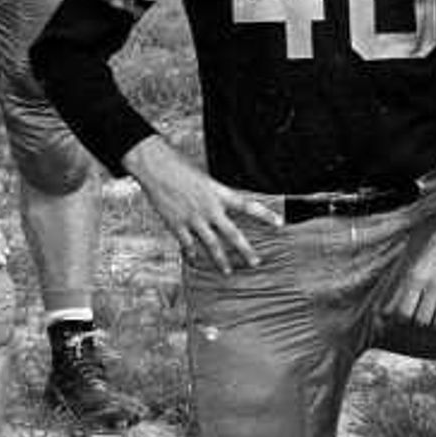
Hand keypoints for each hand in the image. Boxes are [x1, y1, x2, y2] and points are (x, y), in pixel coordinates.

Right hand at [126, 138, 284, 271]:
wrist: (155, 166)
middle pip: (232, 234)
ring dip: (221, 260)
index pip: (248, 205)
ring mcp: (193, 218)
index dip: (265, 215)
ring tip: (227, 271)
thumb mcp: (204, 177)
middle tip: (256, 262)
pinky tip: (195, 259)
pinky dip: (192, 253)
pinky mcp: (176, 224)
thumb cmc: (178, 165)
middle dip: (245, 250)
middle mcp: (209, 208)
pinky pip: (188, 244)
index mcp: (218, 192)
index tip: (280, 223)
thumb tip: (220, 206)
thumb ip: (214, 194)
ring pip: (211, 245)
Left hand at [385, 205, 435, 330]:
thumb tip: (383, 309)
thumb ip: (398, 281)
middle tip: (419, 315)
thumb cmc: (435, 239)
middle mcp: (434, 284)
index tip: (402, 316)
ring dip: (435, 321)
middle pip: (421, 320)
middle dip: (417, 320)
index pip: (403, 312)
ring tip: (434, 315)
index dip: (400, 318)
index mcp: (416, 275)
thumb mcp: (412, 255)